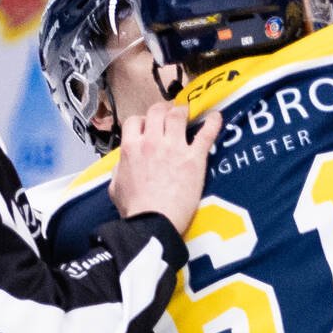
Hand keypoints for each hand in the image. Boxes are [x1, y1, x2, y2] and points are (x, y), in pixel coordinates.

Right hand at [109, 101, 220, 234]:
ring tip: (188, 113)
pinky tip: (217, 116)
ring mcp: (174, 148)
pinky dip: (213, 122)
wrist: (152, 222)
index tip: (148, 125)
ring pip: (178, 115)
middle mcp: (151, 142)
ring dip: (183, 112)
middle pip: (157, 111)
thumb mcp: (115, 187)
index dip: (142, 120)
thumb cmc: (134, 210)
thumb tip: (123, 162)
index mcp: (130, 148)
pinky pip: (206, 133)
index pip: (134, 120)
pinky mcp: (194, 158)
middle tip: (170, 114)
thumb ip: (119, 169)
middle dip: (163, 110)